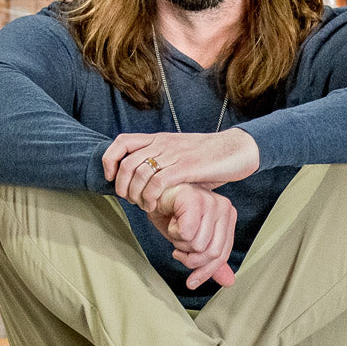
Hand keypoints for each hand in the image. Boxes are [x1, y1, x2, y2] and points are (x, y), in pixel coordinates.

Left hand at [103, 128, 259, 211]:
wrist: (237, 149)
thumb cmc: (210, 157)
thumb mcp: (181, 155)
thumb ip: (164, 163)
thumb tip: (146, 182)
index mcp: (159, 139)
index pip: (122, 142)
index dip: (110, 159)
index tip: (110, 177)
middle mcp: (163, 144)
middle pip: (126, 163)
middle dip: (121, 186)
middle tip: (130, 200)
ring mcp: (174, 155)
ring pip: (138, 174)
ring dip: (135, 195)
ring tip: (143, 205)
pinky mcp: (185, 167)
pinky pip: (157, 183)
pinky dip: (150, 198)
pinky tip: (155, 206)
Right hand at [147, 184, 236, 288]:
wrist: (151, 196)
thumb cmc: (172, 215)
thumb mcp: (192, 241)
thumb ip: (210, 259)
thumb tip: (229, 282)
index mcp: (228, 215)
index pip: (222, 254)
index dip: (205, 272)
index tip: (191, 283)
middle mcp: (224, 206)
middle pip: (212, 253)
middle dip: (189, 258)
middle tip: (178, 247)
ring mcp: (210, 200)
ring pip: (198, 245)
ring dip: (179, 243)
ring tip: (175, 228)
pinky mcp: (194, 198)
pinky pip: (186, 233)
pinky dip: (173, 232)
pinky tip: (171, 220)